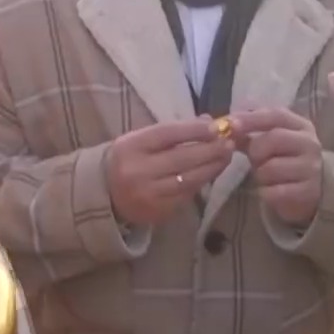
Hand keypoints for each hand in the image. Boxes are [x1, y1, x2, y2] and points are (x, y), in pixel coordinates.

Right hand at [106, 117, 232, 227]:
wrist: (103, 194)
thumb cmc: (127, 159)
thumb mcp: (141, 139)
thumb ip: (172, 131)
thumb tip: (208, 121)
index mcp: (132, 146)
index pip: (169, 134)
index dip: (195, 130)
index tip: (217, 126)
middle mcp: (139, 171)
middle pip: (183, 158)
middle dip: (211, 149)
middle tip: (230, 142)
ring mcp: (149, 194)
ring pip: (189, 179)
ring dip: (213, 167)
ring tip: (227, 156)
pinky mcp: (158, 211)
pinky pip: (186, 195)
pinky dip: (201, 182)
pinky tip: (211, 173)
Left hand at [229, 108, 323, 226]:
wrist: (317, 189)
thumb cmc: (288, 160)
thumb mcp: (274, 142)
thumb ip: (251, 133)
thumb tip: (225, 126)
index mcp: (302, 126)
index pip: (276, 115)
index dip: (251, 118)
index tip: (230, 124)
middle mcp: (310, 144)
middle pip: (273, 138)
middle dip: (256, 150)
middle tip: (255, 159)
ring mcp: (311, 168)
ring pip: (270, 168)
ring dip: (260, 174)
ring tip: (267, 177)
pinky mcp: (308, 192)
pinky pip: (274, 191)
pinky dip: (266, 192)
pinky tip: (273, 191)